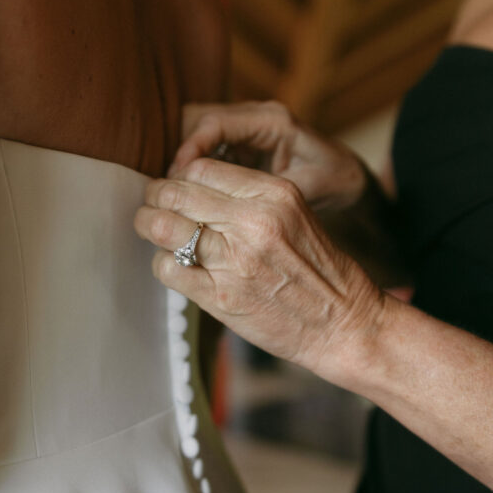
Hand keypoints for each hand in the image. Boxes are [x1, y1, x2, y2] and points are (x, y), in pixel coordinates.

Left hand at [135, 157, 384, 381]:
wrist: (343, 324)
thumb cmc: (319, 271)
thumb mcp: (294, 214)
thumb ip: (248, 197)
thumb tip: (192, 185)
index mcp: (274, 194)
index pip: (201, 168)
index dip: (178, 175)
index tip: (175, 187)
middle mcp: (253, 222)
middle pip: (175, 192)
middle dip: (156, 196)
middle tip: (152, 205)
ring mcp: (235, 260)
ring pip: (163, 226)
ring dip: (149, 225)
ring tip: (152, 229)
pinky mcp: (221, 296)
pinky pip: (167, 268)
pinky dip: (163, 264)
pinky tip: (175, 265)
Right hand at [170, 101, 367, 211]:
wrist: (346, 176)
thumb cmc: (333, 180)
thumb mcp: (308, 189)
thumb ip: (272, 192)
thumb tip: (233, 205)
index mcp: (273, 120)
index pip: (216, 123)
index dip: (191, 148)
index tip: (178, 176)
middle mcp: (255, 116)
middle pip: (198, 118)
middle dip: (179, 149)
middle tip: (170, 185)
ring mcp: (245, 127)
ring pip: (196, 129)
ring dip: (183, 157)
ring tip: (175, 190)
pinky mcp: (239, 141)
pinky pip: (206, 146)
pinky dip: (193, 165)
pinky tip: (188, 191)